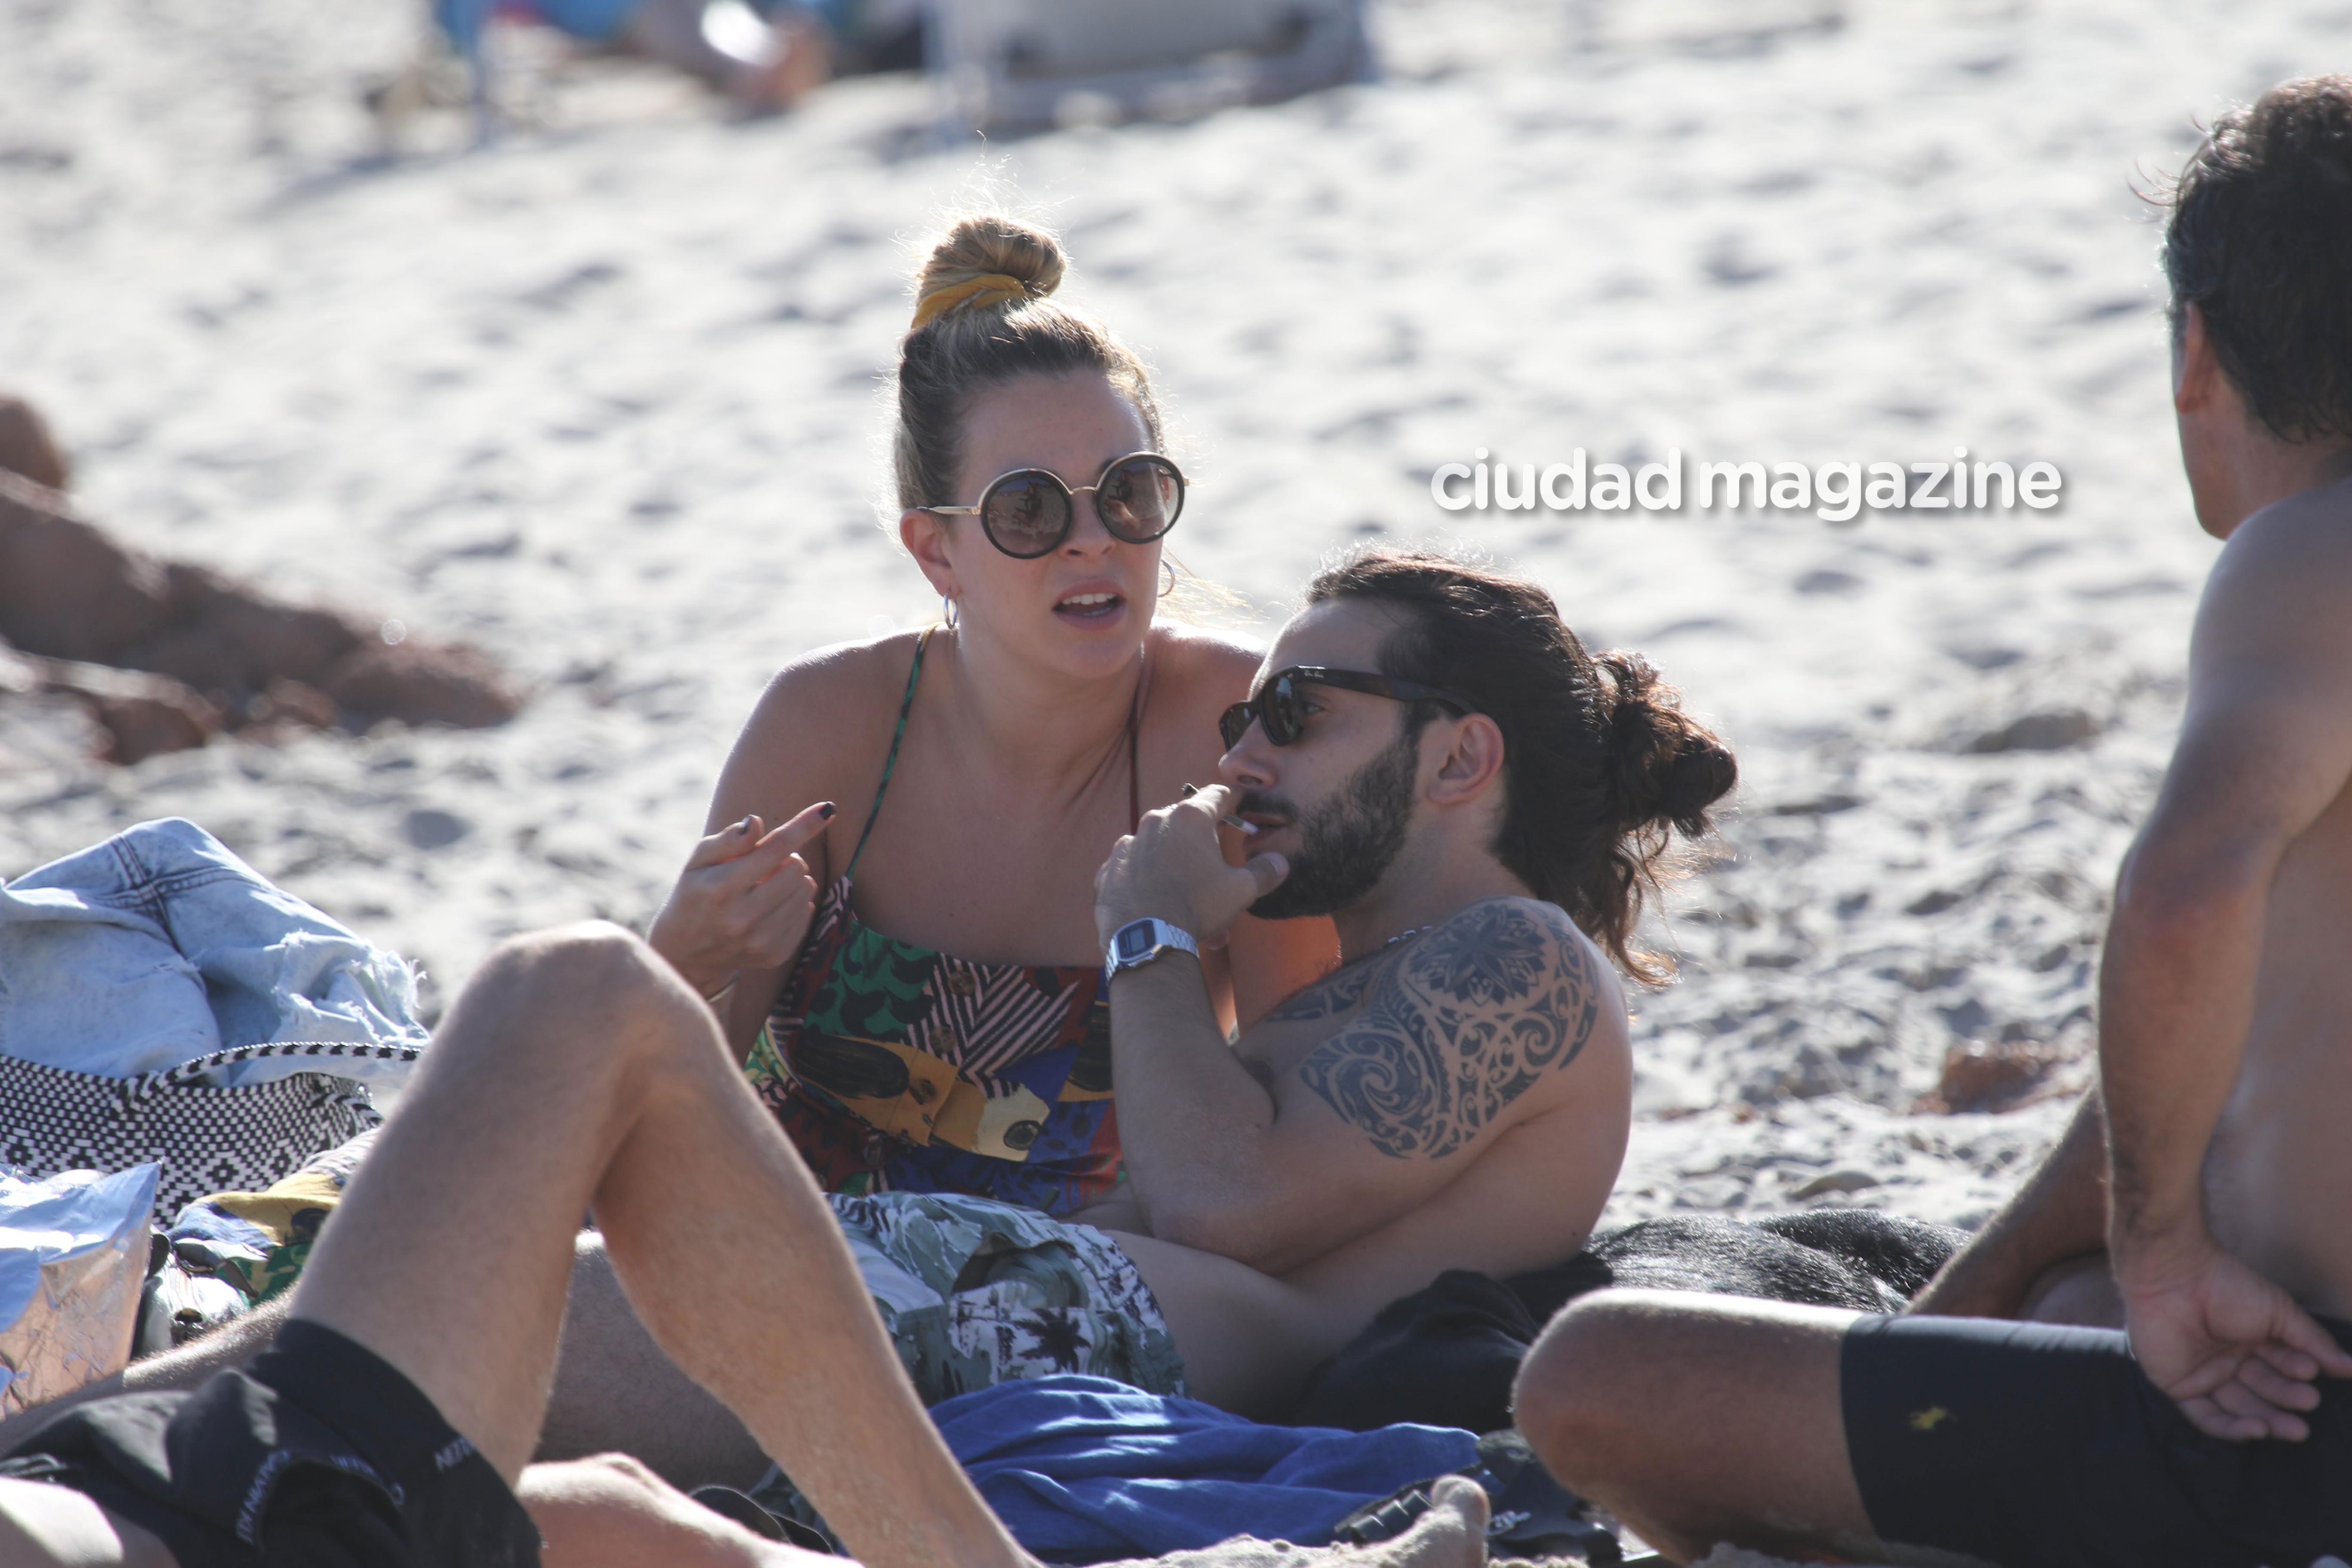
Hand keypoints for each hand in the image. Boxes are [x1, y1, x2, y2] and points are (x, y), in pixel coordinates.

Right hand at [647, 803, 831, 997]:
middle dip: (787, 858)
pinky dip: (795, 903)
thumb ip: (728, 840)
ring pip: (806, 890)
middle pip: (797, 868)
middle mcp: (742, 918)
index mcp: (721, 888)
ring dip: (793, 880)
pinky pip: (806, 913)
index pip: (775, 849)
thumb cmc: (694, 893)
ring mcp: (760, 941)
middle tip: (766, 865)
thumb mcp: (698, 860)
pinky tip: (771, 906)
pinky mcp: (775, 955)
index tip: (827, 809)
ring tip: (767, 886)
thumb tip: (756, 822)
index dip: (803, 826)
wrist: (686, 952)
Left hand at [1094, 784, 1287, 948]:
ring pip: (1158, 850)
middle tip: (1216, 870)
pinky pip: (1132, 869)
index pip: (1218, 795)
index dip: (1234, 800)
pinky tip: (1156, 905)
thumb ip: (1263, 872)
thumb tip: (1280, 862)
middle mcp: (1156, 822)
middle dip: (1203, 846)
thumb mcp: (1240, 891)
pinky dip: (1145, 881)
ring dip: (1174, 868)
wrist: (1145, 939)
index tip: (1241, 805)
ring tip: (1186, 901)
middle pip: (1186, 824)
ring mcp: (1127, 845)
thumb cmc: (1197, 907)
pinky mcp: (1108, 870)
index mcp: (1190, 818)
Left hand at [2115, 1228, 2351, 1440]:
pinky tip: (2257, 1430)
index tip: (2313, 1373)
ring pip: (2239, 1408)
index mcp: (2250, 1337)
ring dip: (2267, 1420)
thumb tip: (2350, 1367)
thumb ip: (2313, 1341)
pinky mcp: (2178, 1386)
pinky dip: (2232, 1428)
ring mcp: (2203, 1373)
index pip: (2280, 1365)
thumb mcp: (2279, 1312)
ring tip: (2293, 1428)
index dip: (2296, 1371)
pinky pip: (2206, 1417)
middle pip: (2263, 1390)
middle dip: (2287, 1400)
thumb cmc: (2227, 1286)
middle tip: (2308, 1404)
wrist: (2175, 1279)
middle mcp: (2227, 1357)